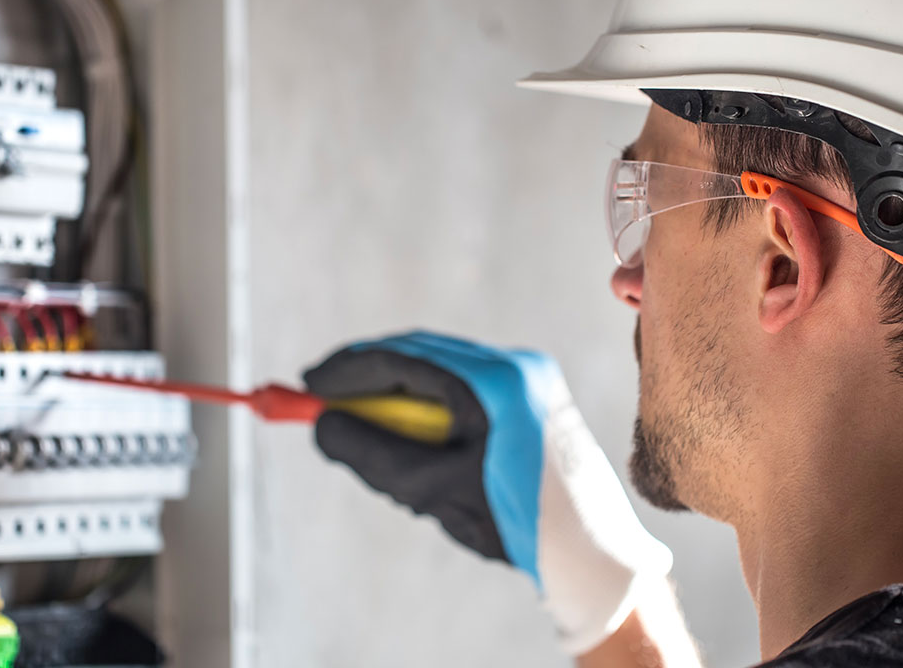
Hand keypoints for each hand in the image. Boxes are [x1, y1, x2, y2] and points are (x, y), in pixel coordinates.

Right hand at [305, 331, 672, 654]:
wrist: (593, 548)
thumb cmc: (518, 522)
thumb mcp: (433, 491)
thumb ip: (372, 454)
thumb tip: (323, 426)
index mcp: (500, 382)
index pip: (406, 359)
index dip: (350, 370)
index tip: (309, 384)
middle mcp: (519, 365)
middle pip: (424, 355)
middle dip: (368, 376)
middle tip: (320, 395)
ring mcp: (531, 376)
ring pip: (444, 369)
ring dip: (396, 390)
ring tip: (355, 419)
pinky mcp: (534, 393)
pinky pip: (467, 385)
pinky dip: (429, 401)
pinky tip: (405, 430)